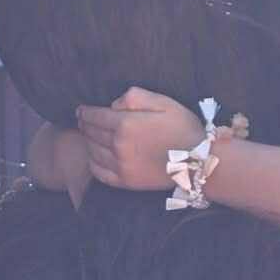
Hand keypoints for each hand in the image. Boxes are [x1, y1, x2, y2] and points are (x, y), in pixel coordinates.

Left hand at [76, 87, 202, 190]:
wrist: (199, 162)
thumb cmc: (183, 128)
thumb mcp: (163, 102)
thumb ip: (134, 97)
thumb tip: (113, 105)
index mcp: (125, 124)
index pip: (94, 116)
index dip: (84, 112)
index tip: (80, 110)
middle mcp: (118, 146)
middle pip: (91, 133)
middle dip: (84, 125)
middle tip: (82, 121)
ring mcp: (121, 166)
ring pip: (93, 152)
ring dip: (87, 142)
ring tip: (88, 137)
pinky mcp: (126, 182)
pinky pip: (100, 173)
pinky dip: (93, 163)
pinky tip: (94, 157)